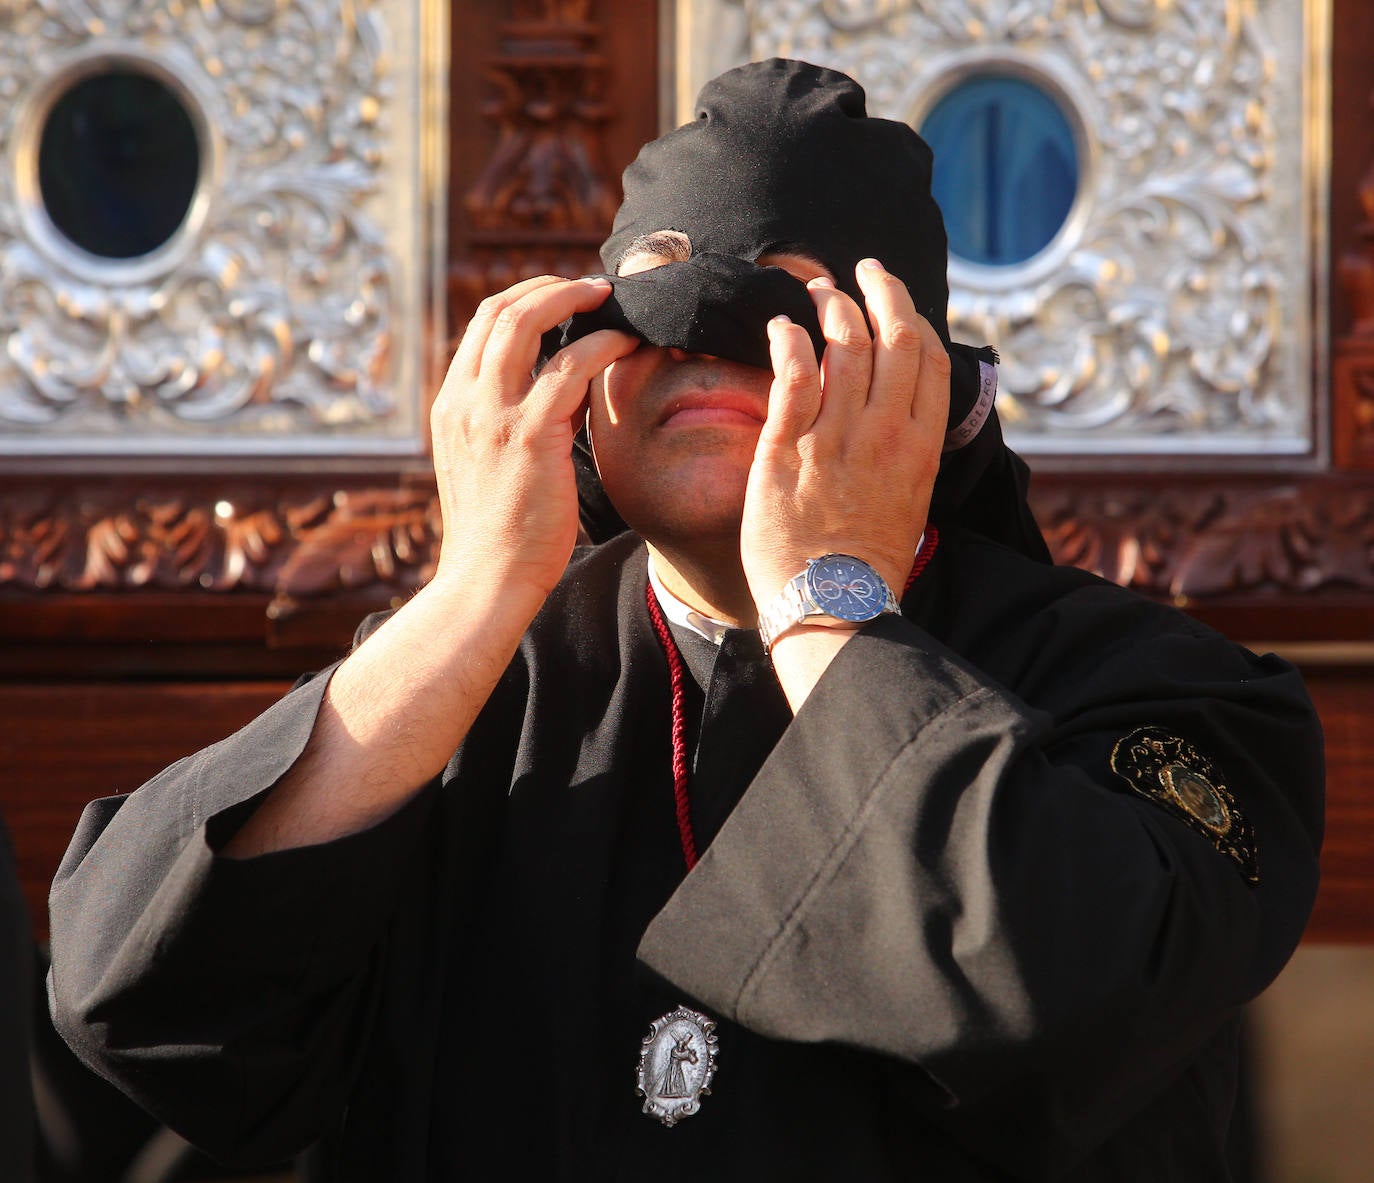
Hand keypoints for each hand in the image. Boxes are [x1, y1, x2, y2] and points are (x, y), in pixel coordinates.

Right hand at [429, 275, 637, 607]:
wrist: (486, 581)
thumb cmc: (500, 536)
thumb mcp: (492, 467)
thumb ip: (515, 425)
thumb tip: (563, 397)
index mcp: (452, 406)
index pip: (481, 327)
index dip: (524, 299)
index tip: (563, 299)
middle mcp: (463, 400)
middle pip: (499, 309)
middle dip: (548, 286)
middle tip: (592, 288)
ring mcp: (491, 414)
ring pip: (525, 321)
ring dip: (571, 298)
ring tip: (609, 299)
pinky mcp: (527, 433)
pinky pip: (569, 368)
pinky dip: (601, 346)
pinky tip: (626, 344)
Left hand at [740, 258, 949, 613]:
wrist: (834, 609)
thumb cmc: (867, 565)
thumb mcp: (908, 503)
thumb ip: (902, 455)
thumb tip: (896, 421)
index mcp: (921, 447)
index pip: (928, 360)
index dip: (913, 316)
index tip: (895, 297)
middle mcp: (885, 434)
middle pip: (892, 338)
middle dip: (879, 291)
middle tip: (862, 269)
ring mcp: (837, 439)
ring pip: (843, 347)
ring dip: (830, 307)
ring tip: (816, 289)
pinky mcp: (788, 450)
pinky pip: (793, 376)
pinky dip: (789, 340)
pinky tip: (780, 327)